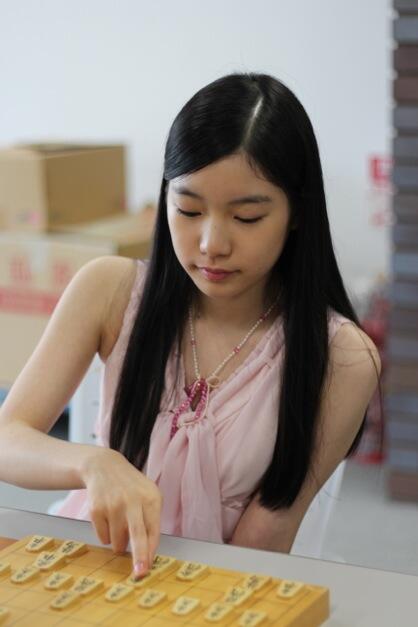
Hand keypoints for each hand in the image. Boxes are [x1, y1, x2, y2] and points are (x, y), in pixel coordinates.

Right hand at [81, 448, 161, 577]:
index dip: (151, 551)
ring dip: (119, 541)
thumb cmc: (132, 488)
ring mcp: (113, 504)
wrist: (104, 467)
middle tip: (139, 574)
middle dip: (139, 557)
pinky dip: (106, 534)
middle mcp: (132, 500)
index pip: (153, 530)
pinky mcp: (96, 509)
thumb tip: (148, 555)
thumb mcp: (148, 497)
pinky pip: (103, 538)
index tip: (149, 568)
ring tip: (120, 521)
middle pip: (137, 535)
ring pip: (117, 542)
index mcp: (150, 498)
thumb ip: (151, 522)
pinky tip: (108, 516)